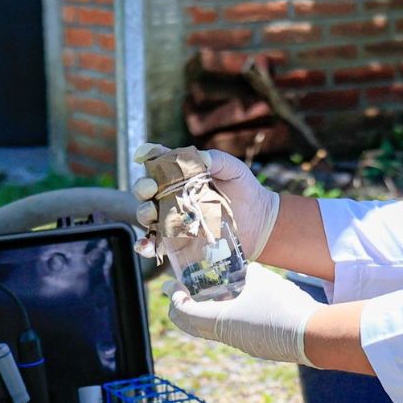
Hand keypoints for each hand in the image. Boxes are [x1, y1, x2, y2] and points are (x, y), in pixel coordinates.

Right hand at [130, 145, 281, 260]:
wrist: (259, 222)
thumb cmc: (245, 191)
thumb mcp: (233, 169)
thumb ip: (215, 159)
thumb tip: (199, 156)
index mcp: (180, 176)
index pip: (156, 164)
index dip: (147, 158)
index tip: (144, 157)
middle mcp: (171, 196)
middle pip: (145, 190)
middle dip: (142, 187)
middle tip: (152, 189)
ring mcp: (172, 220)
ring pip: (146, 216)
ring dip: (143, 213)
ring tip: (152, 214)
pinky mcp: (177, 243)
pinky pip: (155, 245)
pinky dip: (145, 246)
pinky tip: (146, 244)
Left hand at [165, 274, 322, 365]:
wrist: (314, 335)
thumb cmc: (283, 305)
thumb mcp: (261, 280)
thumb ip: (247, 272)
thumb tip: (244, 269)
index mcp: (220, 321)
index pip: (184, 313)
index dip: (175, 299)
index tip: (173, 286)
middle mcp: (227, 336)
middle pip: (193, 325)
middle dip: (185, 308)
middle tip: (183, 292)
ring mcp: (243, 344)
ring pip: (213, 329)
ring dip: (207, 311)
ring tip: (211, 292)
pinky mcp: (258, 346)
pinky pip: (232, 330)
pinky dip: (226, 316)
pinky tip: (238, 301)